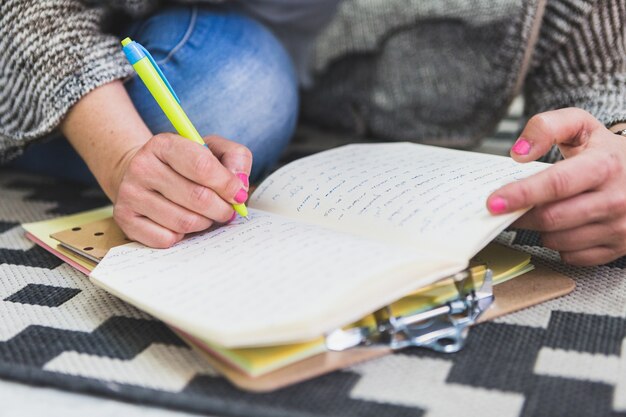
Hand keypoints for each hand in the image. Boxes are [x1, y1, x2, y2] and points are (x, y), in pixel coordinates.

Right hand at [113, 134, 251, 247]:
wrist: (143, 174)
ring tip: (205, 215)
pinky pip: (166, 239)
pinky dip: (182, 236)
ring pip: (184, 222)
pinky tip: (181, 222)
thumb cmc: (186, 164)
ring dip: (204, 223)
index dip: (227, 184)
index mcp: (164, 144)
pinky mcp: (125, 219)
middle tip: (227, 210)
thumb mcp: (212, 150)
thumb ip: (235, 159)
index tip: (239, 194)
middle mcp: (142, 167)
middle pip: (197, 198)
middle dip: (221, 209)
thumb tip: (240, 186)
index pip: (203, 166)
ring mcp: (130, 194)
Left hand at [487, 108, 625, 265]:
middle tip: (505, 208)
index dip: (522, 194)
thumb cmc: (607, 151)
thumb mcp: (581, 125)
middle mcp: (616, 199)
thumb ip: (546, 127)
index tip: (494, 202)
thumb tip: (519, 153)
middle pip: (551, 218)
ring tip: (541, 210)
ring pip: (557, 240)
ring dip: (538, 229)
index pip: (557, 184)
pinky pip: (571, 256)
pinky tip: (563, 225)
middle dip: (520, 215)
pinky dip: (558, 243)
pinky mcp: (619, 248)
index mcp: (605, 166)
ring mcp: (620, 227)